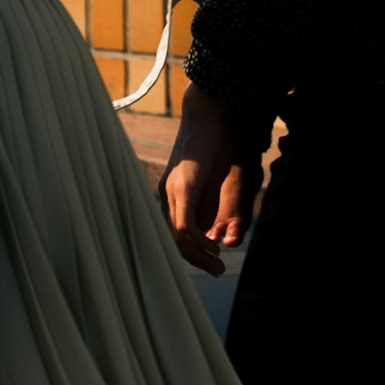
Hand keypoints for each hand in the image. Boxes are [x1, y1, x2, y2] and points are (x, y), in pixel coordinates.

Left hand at [158, 83, 262, 275]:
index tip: (212, 264)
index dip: (193, 255)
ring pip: (178, 237)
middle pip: (174, 242)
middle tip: (217, 271)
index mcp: (171, 197)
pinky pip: (184, 225)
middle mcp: (166, 196)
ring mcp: (171, 192)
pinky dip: (198, 241)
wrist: (210, 113)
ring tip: (218, 265)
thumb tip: (206, 232)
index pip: (176, 236)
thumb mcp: (211, 183)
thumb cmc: (213, 144)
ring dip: (199, 256)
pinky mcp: (182, 187)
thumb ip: (206, 206)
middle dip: (196, 261)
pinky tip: (212, 247)